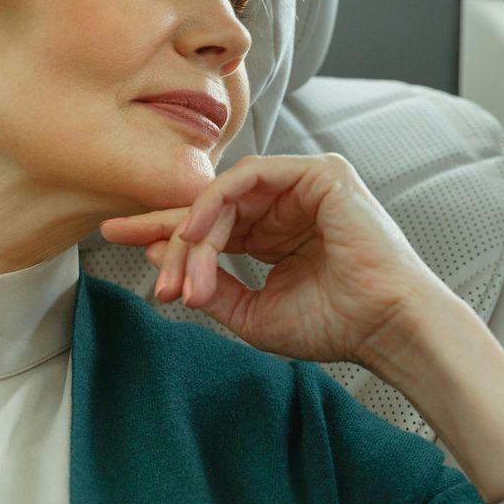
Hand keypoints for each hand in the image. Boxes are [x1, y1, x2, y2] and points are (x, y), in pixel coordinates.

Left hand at [96, 153, 445, 366]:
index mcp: (276, 234)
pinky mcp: (320, 174)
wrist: (386, 329)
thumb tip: (157, 258)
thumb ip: (211, 286)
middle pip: (211, 207)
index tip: (117, 235)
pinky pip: (251, 177)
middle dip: (170, 236)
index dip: (164, 232)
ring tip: (181, 269)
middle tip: (144, 261)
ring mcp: (305, 185)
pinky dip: (217, 200)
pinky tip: (197, 230)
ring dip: (195, 231)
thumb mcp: (254, 313)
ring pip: (226, 194)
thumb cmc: (335, 326)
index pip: (212, 225)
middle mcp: (289, 204)